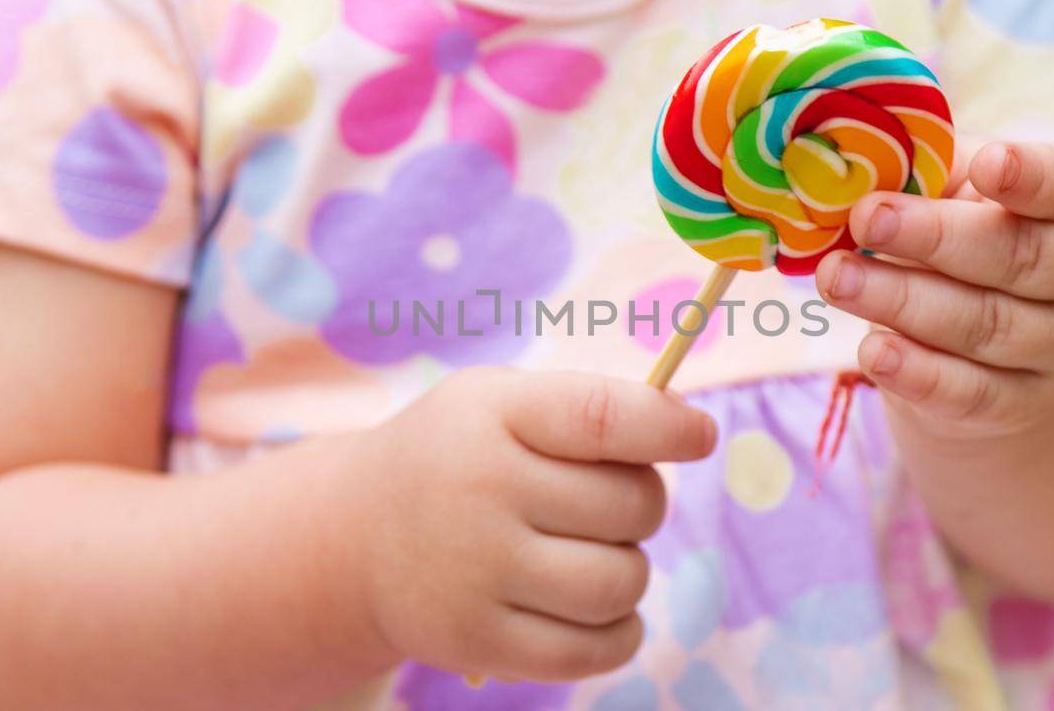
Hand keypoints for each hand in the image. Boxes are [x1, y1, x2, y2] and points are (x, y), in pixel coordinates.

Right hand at [354, 368, 715, 681]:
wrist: (354, 539)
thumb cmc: (458, 459)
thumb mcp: (499, 405)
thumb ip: (590, 409)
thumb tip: (690, 427)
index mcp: (491, 416)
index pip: (604, 418)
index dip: (668, 425)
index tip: (700, 435)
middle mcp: (481, 492)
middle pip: (632, 505)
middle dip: (642, 503)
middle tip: (605, 504)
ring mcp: (477, 573)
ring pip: (623, 582)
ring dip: (630, 570)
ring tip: (593, 555)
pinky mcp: (480, 641)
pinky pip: (597, 649)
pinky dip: (619, 631)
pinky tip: (599, 609)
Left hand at [816, 142, 1053, 438]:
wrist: (997, 350)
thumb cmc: (966, 241)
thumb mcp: (957, 193)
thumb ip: (924, 174)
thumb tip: (856, 164)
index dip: (1029, 176)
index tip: (987, 163)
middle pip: (1018, 258)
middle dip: (935, 238)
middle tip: (867, 218)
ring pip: (985, 326)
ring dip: (902, 301)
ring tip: (837, 278)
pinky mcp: (1017, 404)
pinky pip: (968, 392)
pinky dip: (917, 373)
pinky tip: (871, 351)